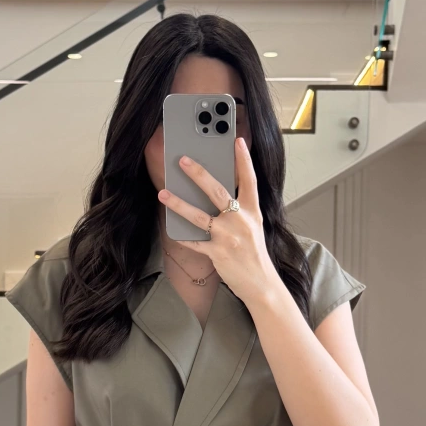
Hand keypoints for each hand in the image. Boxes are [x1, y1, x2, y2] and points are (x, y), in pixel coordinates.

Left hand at [158, 137, 280, 308]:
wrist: (262, 284)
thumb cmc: (254, 254)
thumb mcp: (253, 227)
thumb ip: (239, 210)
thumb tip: (216, 195)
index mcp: (252, 212)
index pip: (249, 180)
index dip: (244, 160)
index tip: (237, 141)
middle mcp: (241, 221)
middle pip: (217, 191)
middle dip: (198, 174)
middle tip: (182, 160)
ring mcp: (228, 237)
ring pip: (198, 216)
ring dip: (178, 204)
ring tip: (163, 194)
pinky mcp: (217, 253)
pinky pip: (195, 242)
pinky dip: (182, 236)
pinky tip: (171, 229)